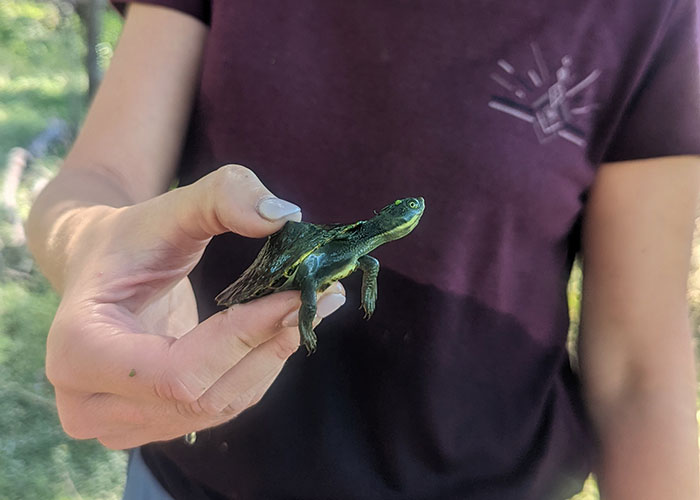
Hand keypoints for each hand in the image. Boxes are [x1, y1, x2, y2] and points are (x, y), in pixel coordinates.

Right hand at [44, 165, 345, 448]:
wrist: (101, 269)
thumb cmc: (130, 238)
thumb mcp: (168, 207)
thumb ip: (222, 196)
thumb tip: (283, 218)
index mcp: (77, 350)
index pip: (176, 371)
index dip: (244, 337)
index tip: (295, 296)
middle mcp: (86, 404)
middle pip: (202, 397)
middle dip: (268, 347)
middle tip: (321, 299)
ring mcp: (118, 426)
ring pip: (219, 407)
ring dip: (273, 358)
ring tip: (312, 308)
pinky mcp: (150, 426)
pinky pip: (221, 407)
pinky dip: (259, 369)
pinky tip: (283, 330)